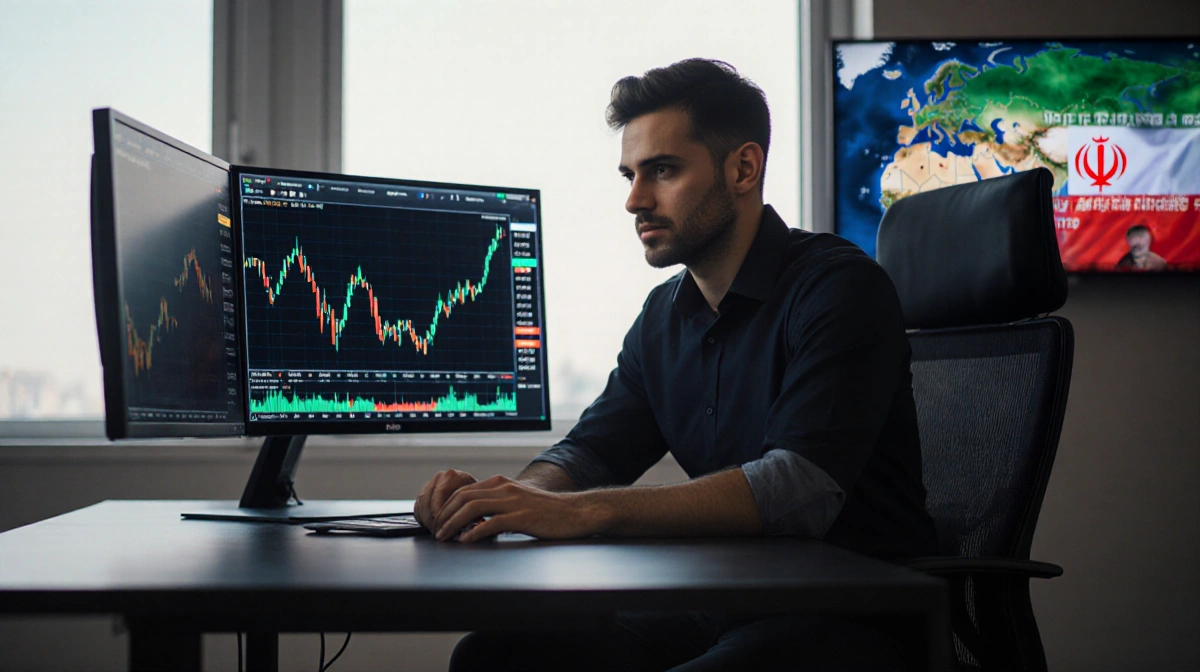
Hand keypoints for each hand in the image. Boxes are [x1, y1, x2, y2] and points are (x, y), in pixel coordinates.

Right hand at [414, 469, 476, 530]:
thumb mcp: (476, 501)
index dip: (439, 516)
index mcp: (453, 477)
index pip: (439, 497)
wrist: (476, 488)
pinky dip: (422, 517)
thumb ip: (468, 511)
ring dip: (426, 519)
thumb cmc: (478, 497)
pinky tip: (429, 525)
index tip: (443, 529)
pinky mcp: (425, 491)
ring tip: (435, 531)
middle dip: (431, 520)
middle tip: (437, 533)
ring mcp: (431, 482)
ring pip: (421, 503)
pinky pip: (418, 505)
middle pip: (428, 501)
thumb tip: (461, 527)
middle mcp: (440, 477)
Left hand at [433, 475, 604, 542]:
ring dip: (454, 523)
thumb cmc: (548, 511)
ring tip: (445, 537)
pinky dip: (474, 532)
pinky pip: (492, 523)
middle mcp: (505, 488)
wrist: (576, 512)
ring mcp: (513, 502)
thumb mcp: (519, 501)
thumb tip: (475, 520)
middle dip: (445, 515)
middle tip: (437, 532)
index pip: (464, 491)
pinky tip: (466, 541)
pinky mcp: (522, 517)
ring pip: (473, 508)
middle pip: (464, 497)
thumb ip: (499, 505)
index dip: (447, 506)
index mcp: (502, 483)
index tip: (439, 521)